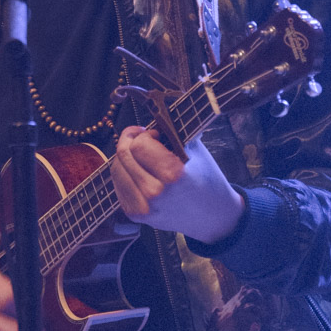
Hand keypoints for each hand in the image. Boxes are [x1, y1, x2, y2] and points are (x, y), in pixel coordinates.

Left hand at [112, 126, 244, 243]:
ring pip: (117, 169)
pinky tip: (140, 170)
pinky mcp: (136, 216)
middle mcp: (155, 194)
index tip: (154, 133)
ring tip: (142, 154)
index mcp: (173, 175)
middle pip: (124, 155)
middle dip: (129, 140)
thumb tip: (153, 113)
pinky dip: (125, 172)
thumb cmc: (206, 179)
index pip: (139, 145)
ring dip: (126, 156)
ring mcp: (144, 208)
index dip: (144, 134)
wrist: (213, 217)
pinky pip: (118, 185)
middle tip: (142, 136)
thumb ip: (173, 132)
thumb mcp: (195, 150)